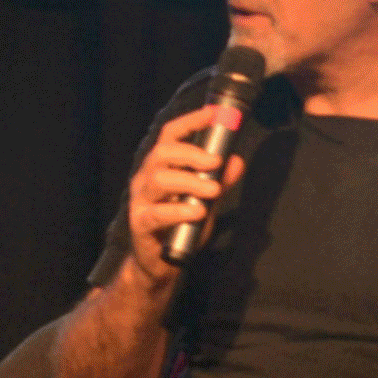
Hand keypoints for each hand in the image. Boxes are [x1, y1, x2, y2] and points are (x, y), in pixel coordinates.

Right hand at [127, 106, 248, 277]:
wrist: (160, 264)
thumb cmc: (180, 227)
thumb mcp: (205, 201)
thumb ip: (219, 181)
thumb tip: (237, 160)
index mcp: (160, 167)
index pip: (170, 136)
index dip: (190, 122)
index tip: (212, 114)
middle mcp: (146, 179)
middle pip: (162, 153)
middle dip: (191, 153)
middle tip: (216, 162)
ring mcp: (140, 201)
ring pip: (159, 179)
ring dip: (190, 181)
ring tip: (213, 190)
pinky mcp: (140, 223)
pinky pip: (157, 213)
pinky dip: (180, 210)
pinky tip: (197, 213)